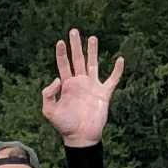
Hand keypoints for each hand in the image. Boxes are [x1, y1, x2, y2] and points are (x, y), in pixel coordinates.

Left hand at [39, 28, 123, 147]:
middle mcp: (79, 83)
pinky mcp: (104, 94)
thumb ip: (48, 94)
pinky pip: (112, 79)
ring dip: (93, 51)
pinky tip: (120, 59)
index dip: (61, 53)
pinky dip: (117, 70)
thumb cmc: (64, 125)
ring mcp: (92, 87)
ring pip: (93, 64)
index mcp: (66, 85)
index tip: (60, 41)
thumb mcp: (49, 110)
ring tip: (92, 37)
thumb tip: (57, 79)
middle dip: (76, 45)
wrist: (80, 137)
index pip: (63, 65)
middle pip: (77, 59)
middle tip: (74, 31)